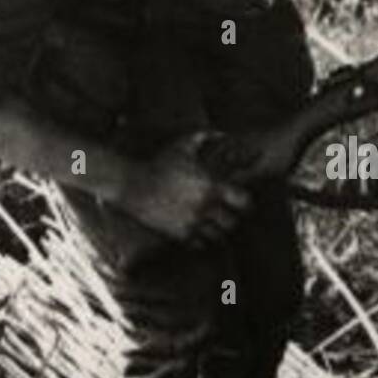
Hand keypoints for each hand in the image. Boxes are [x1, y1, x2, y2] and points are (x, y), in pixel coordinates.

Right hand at [122, 133, 251, 244]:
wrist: (133, 184)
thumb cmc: (159, 163)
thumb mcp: (181, 146)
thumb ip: (204, 137)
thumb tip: (222, 133)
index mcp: (210, 186)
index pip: (243, 201)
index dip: (244, 202)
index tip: (239, 201)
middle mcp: (205, 206)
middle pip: (232, 223)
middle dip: (230, 219)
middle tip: (225, 215)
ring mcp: (192, 222)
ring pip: (218, 237)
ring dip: (216, 231)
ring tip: (211, 225)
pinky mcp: (179, 234)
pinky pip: (200, 245)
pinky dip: (201, 240)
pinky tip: (196, 231)